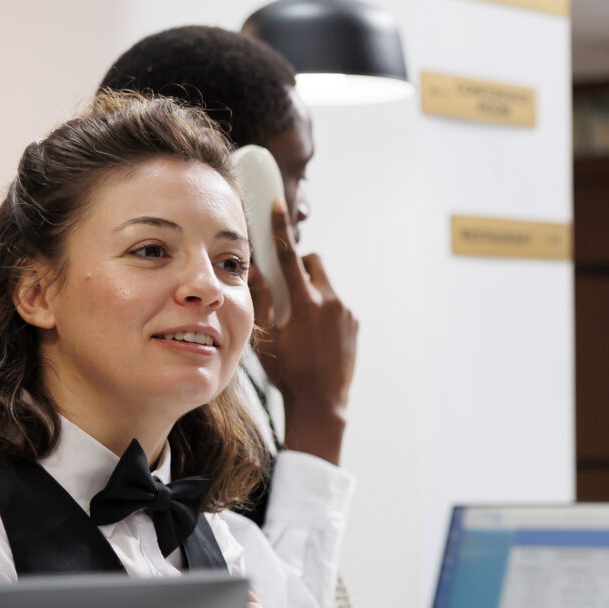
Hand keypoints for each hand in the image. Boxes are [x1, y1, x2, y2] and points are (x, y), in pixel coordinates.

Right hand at [249, 196, 357, 462]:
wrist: (321, 402)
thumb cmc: (288, 373)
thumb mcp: (268, 337)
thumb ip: (262, 300)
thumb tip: (253, 272)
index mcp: (305, 304)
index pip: (290, 257)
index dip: (281, 229)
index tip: (278, 205)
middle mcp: (330, 303)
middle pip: (315, 263)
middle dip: (300, 266)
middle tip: (287, 286)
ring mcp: (346, 313)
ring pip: (325, 285)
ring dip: (311, 291)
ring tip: (299, 321)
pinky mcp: (354, 324)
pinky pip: (336, 305)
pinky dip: (323, 310)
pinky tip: (313, 336)